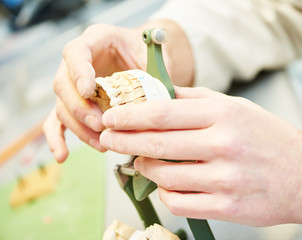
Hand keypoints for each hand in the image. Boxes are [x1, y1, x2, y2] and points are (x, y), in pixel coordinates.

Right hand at [43, 20, 193, 162]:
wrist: (140, 55)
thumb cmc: (145, 52)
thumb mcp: (152, 54)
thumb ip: (154, 70)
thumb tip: (163, 100)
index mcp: (96, 39)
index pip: (75, 52)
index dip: (78, 71)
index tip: (88, 90)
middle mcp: (77, 61)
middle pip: (62, 84)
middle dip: (80, 108)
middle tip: (101, 124)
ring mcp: (72, 83)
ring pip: (61, 106)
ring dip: (79, 128)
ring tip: (102, 143)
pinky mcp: (73, 102)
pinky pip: (57, 120)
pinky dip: (58, 138)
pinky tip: (63, 155)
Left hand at [99, 86, 301, 228]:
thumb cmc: (271, 139)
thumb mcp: (238, 108)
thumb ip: (197, 100)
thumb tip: (160, 94)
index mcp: (224, 115)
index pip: (163, 113)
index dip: (130, 116)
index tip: (111, 118)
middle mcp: (224, 145)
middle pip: (157, 143)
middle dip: (124, 141)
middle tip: (108, 139)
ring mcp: (225, 179)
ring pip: (164, 176)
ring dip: (145, 168)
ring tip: (142, 161)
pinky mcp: (226, 207)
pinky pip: (179, 202)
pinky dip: (165, 192)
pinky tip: (167, 184)